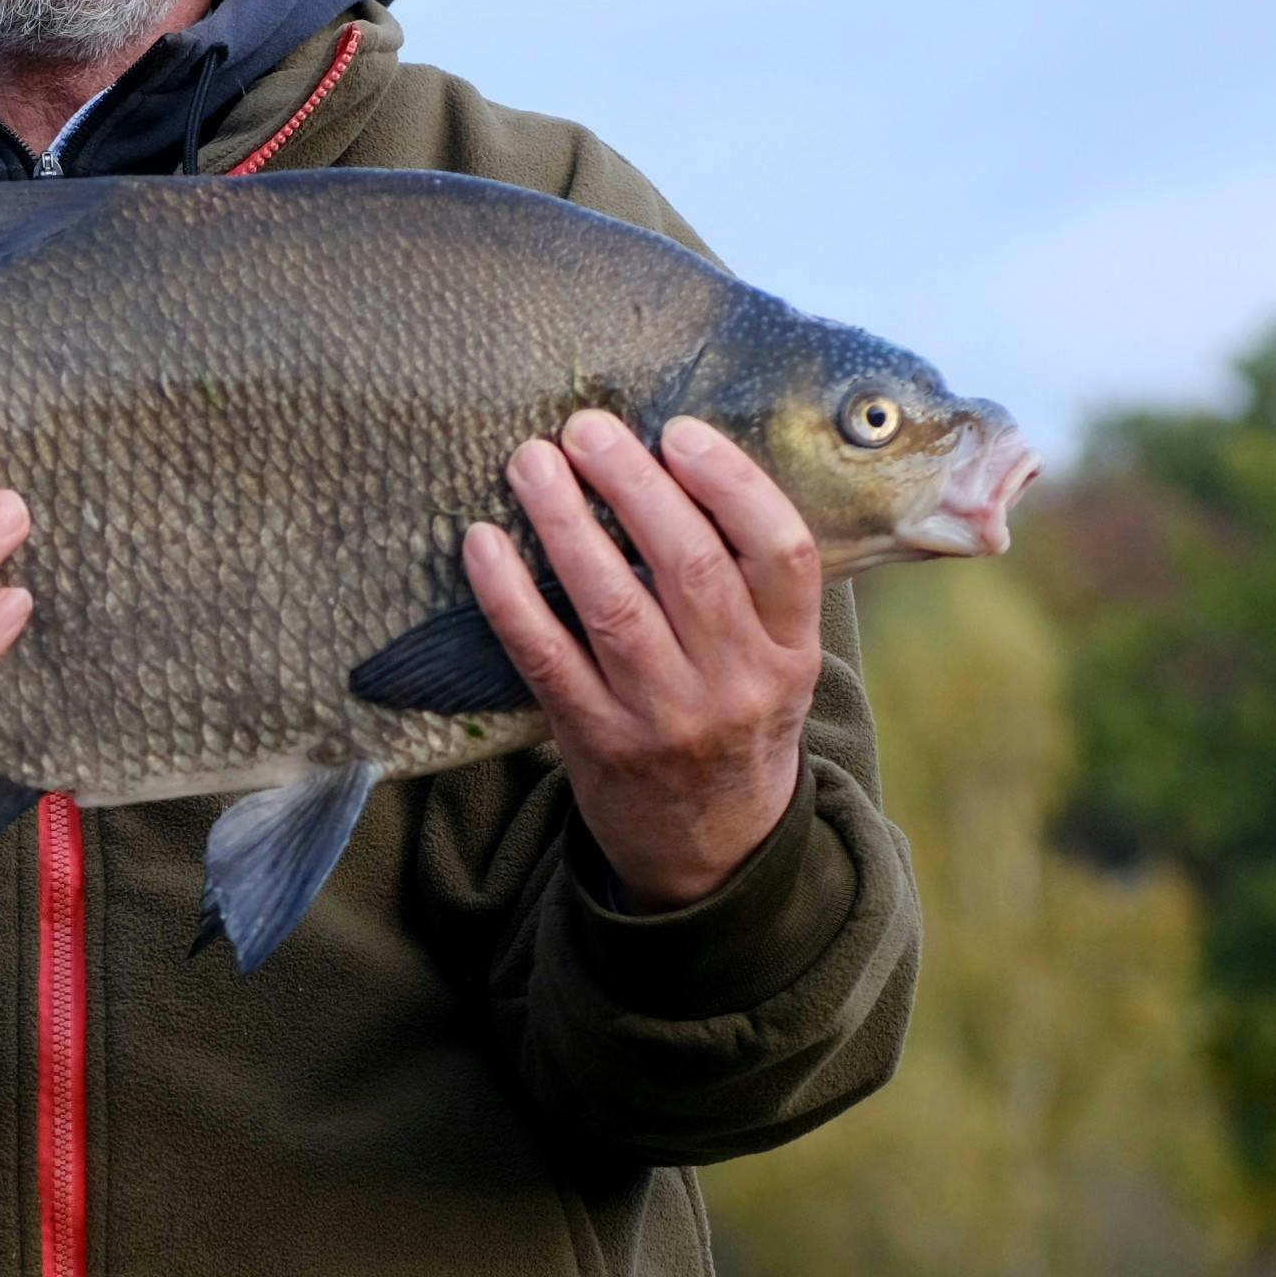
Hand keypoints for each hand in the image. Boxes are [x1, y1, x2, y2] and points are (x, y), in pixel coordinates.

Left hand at [464, 409, 823, 910]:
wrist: (713, 849)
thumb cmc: (740, 718)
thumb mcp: (779, 657)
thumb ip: (750, 577)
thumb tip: (674, 455)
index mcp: (791, 650)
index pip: (781, 553)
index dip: (731, 484)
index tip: (678, 432)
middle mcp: (735, 683)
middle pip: (688, 566)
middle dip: (631, 484)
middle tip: (584, 427)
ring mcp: (664, 718)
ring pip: (612, 605)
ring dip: (565, 523)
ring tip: (531, 462)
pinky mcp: (595, 741)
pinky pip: (544, 656)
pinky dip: (509, 596)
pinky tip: (483, 543)